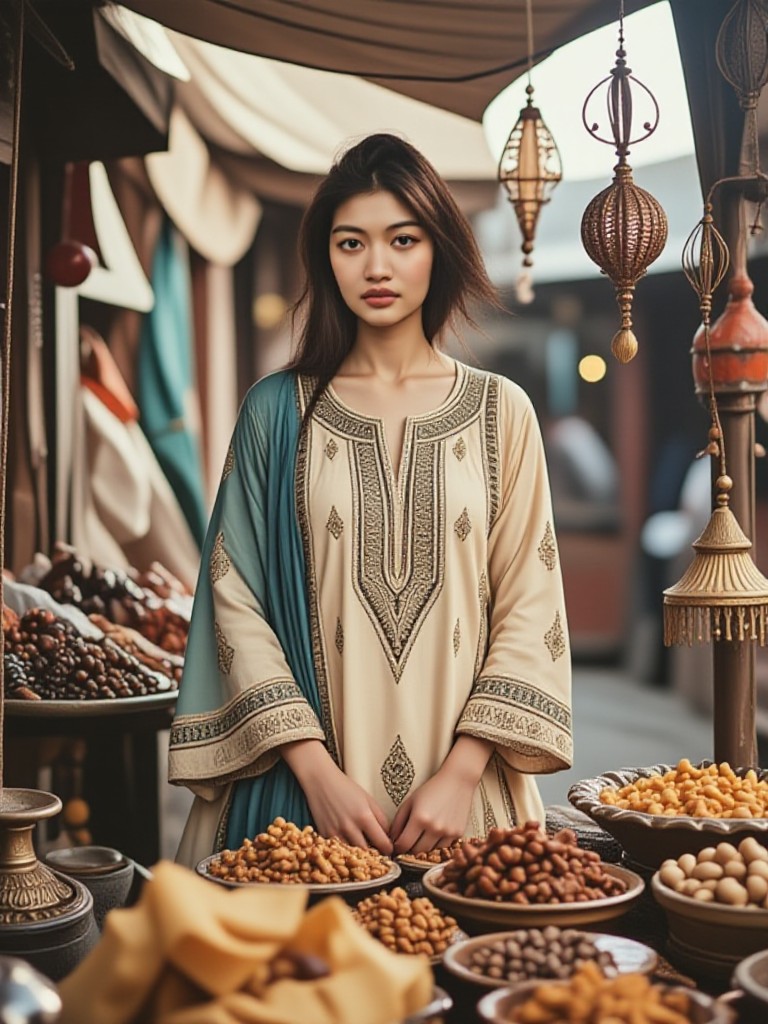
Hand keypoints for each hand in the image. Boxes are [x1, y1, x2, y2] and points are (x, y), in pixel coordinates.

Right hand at [281, 739, 392, 853]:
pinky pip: (339, 849)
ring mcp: (336, 833)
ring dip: (359, 855)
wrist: (320, 781)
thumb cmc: (346, 788)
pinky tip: (348, 844)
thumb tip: (388, 836)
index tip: (389, 850)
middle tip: (377, 852)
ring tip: (363, 849)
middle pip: (368, 853)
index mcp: (364, 817)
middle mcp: (350, 827)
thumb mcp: (368, 799)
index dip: (388, 849)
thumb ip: (381, 818)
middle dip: (374, 854)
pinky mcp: (325, 835)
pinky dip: (345, 850)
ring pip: (352, 855)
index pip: (382, 843)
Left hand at [389, 770, 473, 854]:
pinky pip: (443, 847)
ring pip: (430, 852)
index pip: (403, 845)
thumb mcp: (410, 801)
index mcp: (419, 818)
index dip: (397, 847)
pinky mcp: (458, 834)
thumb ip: (398, 821)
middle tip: (409, 842)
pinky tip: (435, 833)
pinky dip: (437, 844)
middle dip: (409, 848)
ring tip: (422, 835)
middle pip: (416, 852)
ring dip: (423, 847)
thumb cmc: (431, 789)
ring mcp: (447, 832)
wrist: (457, 781)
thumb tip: (392, 839)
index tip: (397, 845)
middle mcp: (434, 827)